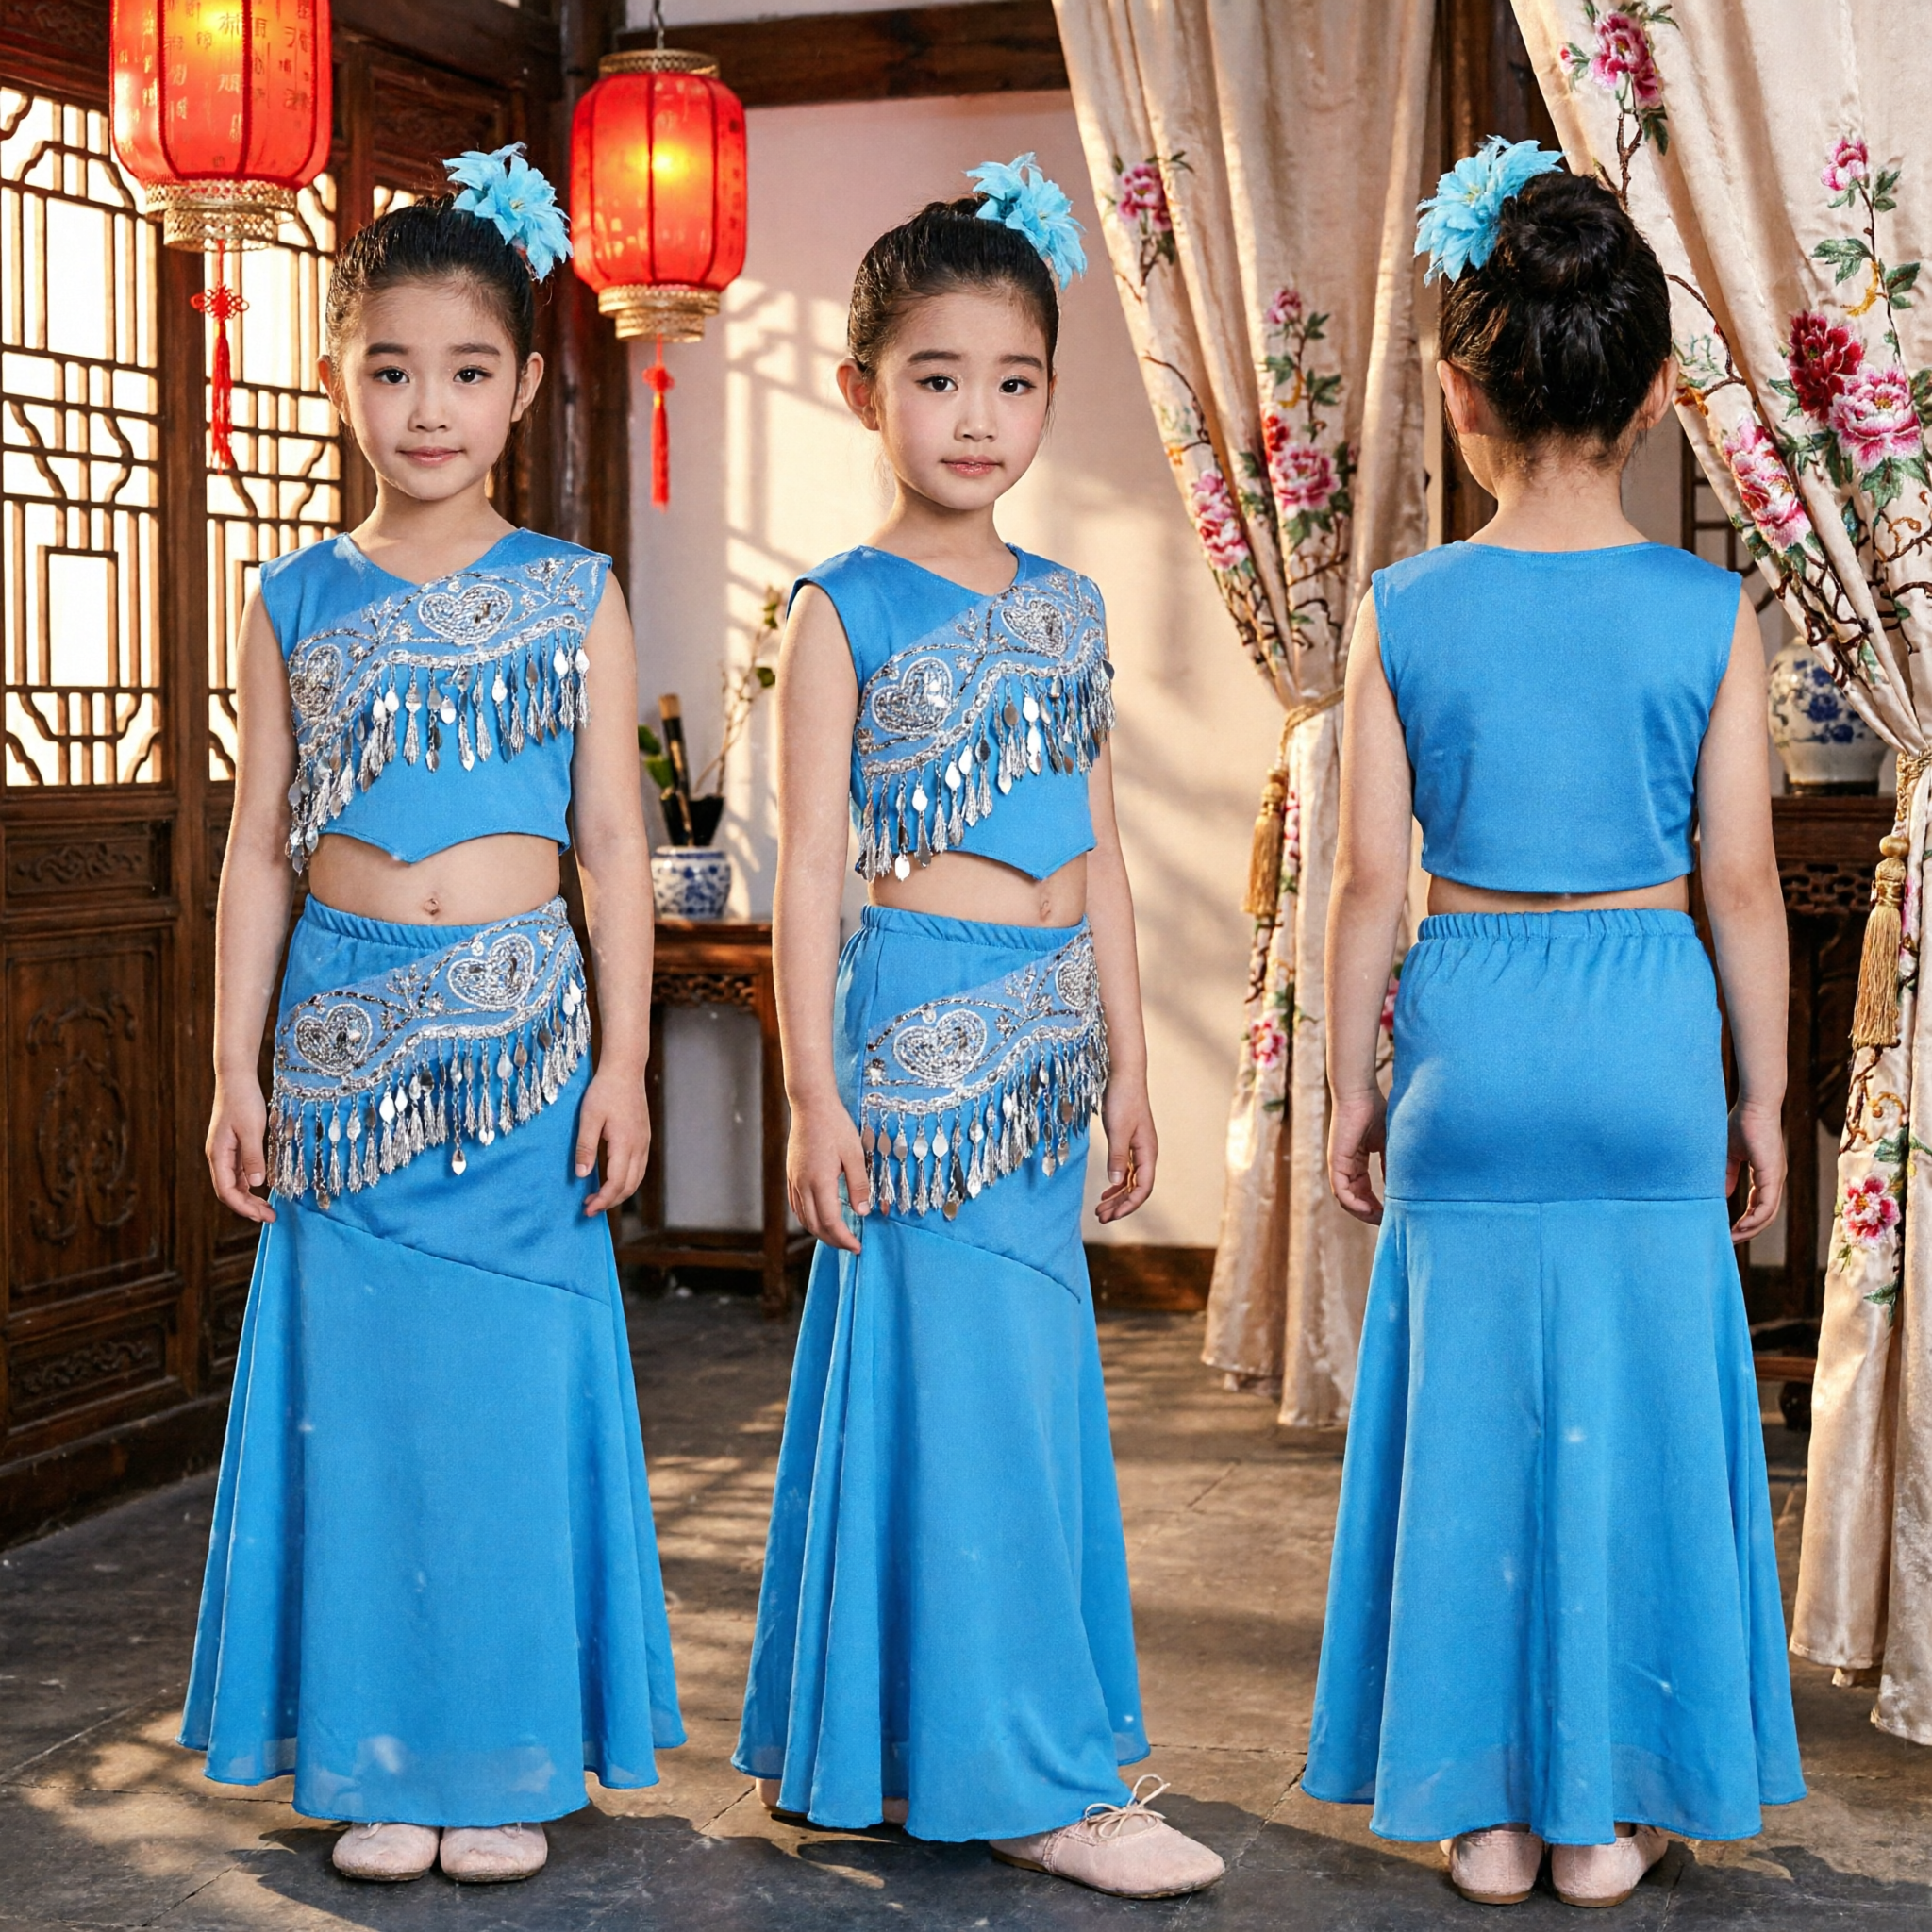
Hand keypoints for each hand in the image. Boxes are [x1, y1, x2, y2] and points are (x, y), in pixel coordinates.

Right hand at [208, 1076, 275, 1223]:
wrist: (236, 1079)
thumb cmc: (243, 1101)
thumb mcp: (252, 1129)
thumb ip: (253, 1157)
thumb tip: (255, 1184)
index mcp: (218, 1155)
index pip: (226, 1190)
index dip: (242, 1206)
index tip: (261, 1216)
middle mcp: (218, 1157)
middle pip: (229, 1191)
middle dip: (248, 1207)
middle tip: (270, 1218)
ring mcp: (224, 1152)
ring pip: (234, 1183)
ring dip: (249, 1198)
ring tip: (269, 1209)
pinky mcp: (233, 1147)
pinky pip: (238, 1172)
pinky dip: (249, 1184)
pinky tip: (263, 1189)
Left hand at [576, 1065, 651, 1213]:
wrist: (625, 1070)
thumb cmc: (605, 1091)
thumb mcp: (589, 1117)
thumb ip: (585, 1147)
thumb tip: (581, 1175)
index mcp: (625, 1144)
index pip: (616, 1183)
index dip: (603, 1200)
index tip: (587, 1209)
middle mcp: (639, 1146)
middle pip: (629, 1186)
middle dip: (611, 1201)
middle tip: (590, 1208)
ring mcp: (644, 1142)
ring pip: (637, 1179)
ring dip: (620, 1193)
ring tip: (600, 1197)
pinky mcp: (643, 1137)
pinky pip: (639, 1168)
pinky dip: (627, 1181)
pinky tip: (613, 1179)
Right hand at [787, 1091, 869, 1253]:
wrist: (811, 1105)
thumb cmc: (834, 1125)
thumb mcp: (854, 1154)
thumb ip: (859, 1185)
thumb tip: (863, 1211)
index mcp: (819, 1181)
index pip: (830, 1222)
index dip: (843, 1239)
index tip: (857, 1246)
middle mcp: (803, 1184)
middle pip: (814, 1225)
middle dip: (833, 1240)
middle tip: (850, 1244)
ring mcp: (794, 1180)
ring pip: (803, 1217)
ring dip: (819, 1231)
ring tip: (837, 1235)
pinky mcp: (791, 1174)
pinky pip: (796, 1205)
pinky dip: (807, 1218)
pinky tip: (818, 1218)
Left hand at [1095, 1076, 1156, 1222]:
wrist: (1125, 1076)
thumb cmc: (1123, 1100)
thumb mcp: (1117, 1129)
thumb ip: (1117, 1157)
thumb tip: (1116, 1183)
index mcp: (1147, 1152)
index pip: (1143, 1188)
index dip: (1129, 1204)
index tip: (1112, 1215)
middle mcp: (1146, 1154)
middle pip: (1136, 1189)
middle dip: (1120, 1205)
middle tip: (1100, 1218)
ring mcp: (1138, 1149)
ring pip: (1130, 1182)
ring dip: (1116, 1197)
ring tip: (1100, 1210)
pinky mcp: (1129, 1143)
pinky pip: (1125, 1171)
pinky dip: (1116, 1184)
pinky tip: (1106, 1192)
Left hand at [1328, 1085, 1386, 1224]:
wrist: (1361, 1093)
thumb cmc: (1375, 1111)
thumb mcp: (1389, 1145)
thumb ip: (1391, 1165)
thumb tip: (1402, 1187)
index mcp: (1356, 1162)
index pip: (1363, 1192)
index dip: (1376, 1206)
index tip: (1392, 1213)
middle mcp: (1345, 1166)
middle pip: (1354, 1199)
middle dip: (1370, 1213)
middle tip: (1387, 1221)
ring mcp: (1339, 1165)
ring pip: (1346, 1199)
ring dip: (1362, 1212)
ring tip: (1380, 1218)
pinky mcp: (1336, 1161)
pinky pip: (1341, 1190)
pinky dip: (1353, 1203)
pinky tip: (1369, 1209)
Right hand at [1728, 1099, 1784, 1242]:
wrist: (1755, 1104)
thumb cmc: (1742, 1123)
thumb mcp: (1730, 1154)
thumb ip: (1728, 1174)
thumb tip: (1723, 1194)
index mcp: (1766, 1173)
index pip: (1759, 1205)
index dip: (1745, 1220)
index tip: (1728, 1230)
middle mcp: (1774, 1179)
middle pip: (1766, 1215)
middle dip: (1748, 1231)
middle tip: (1729, 1241)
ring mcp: (1776, 1177)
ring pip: (1768, 1214)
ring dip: (1751, 1229)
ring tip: (1733, 1238)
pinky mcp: (1773, 1174)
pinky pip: (1767, 1205)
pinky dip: (1755, 1218)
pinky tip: (1741, 1226)